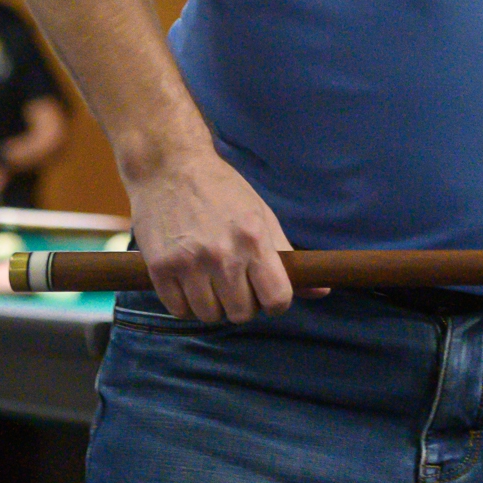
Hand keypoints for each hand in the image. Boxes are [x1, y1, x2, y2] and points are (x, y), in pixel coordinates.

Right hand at [128, 150, 315, 322]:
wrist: (169, 166)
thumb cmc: (221, 191)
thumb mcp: (261, 215)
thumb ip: (287, 255)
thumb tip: (322, 290)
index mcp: (253, 238)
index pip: (277, 298)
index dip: (275, 302)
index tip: (266, 293)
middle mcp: (222, 254)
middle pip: (241, 314)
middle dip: (242, 304)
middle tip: (235, 283)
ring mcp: (188, 263)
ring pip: (209, 316)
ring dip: (212, 305)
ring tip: (210, 280)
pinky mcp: (160, 268)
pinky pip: (179, 311)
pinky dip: (185, 303)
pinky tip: (188, 280)